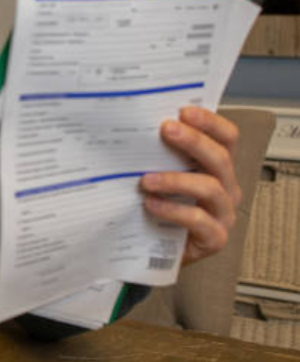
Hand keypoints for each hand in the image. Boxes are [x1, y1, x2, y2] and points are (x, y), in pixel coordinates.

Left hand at [140, 106, 240, 266]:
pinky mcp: (214, 238)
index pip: (226, 138)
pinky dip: (174, 210)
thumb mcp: (160, 175)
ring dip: (176, 179)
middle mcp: (226, 188)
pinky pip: (199, 220)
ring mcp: (223, 214)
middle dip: (193, 141)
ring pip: (211, 188)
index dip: (210, 122)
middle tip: (166, 130)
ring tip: (146, 179)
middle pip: (220, 158)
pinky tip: (151, 204)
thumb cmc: (158, 208)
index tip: (184, 111)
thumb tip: (134, 125)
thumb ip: (158, 154)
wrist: (154, 251)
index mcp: (217, 167)